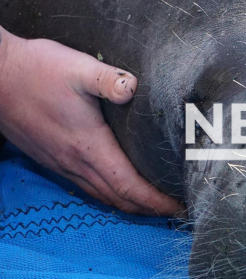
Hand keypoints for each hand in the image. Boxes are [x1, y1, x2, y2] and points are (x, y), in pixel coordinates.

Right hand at [0, 25, 184, 215]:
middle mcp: (74, 163)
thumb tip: (134, 87)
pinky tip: (118, 189)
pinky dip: (109, 195)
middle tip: (175, 210)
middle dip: (149, 209)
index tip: (178, 207)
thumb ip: (109, 79)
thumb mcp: (78, 68)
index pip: (128, 186)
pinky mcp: (51, 158)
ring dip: (130, 205)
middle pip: (119, 199)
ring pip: (102, 196)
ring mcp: (61, 164)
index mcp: (88, 146)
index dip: (155, 201)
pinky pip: (86, 188)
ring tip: (154, 205)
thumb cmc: (35, 69)